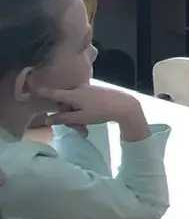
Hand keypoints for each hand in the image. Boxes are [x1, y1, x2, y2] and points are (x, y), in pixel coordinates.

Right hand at [33, 83, 147, 139]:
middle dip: (67, 115)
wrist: (125, 106)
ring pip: (76, 104)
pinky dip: (84, 111)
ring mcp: (89, 89)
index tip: (33, 89)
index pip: (53, 93)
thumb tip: (47, 120)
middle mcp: (79, 89)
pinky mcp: (97, 92)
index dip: (42, 92)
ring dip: (77, 115)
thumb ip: (63, 119)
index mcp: (73, 94)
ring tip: (85, 129)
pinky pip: (84, 102)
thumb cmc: (101, 112)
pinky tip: (91, 121)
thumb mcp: (80, 118)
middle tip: (77, 129)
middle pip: (65, 102)